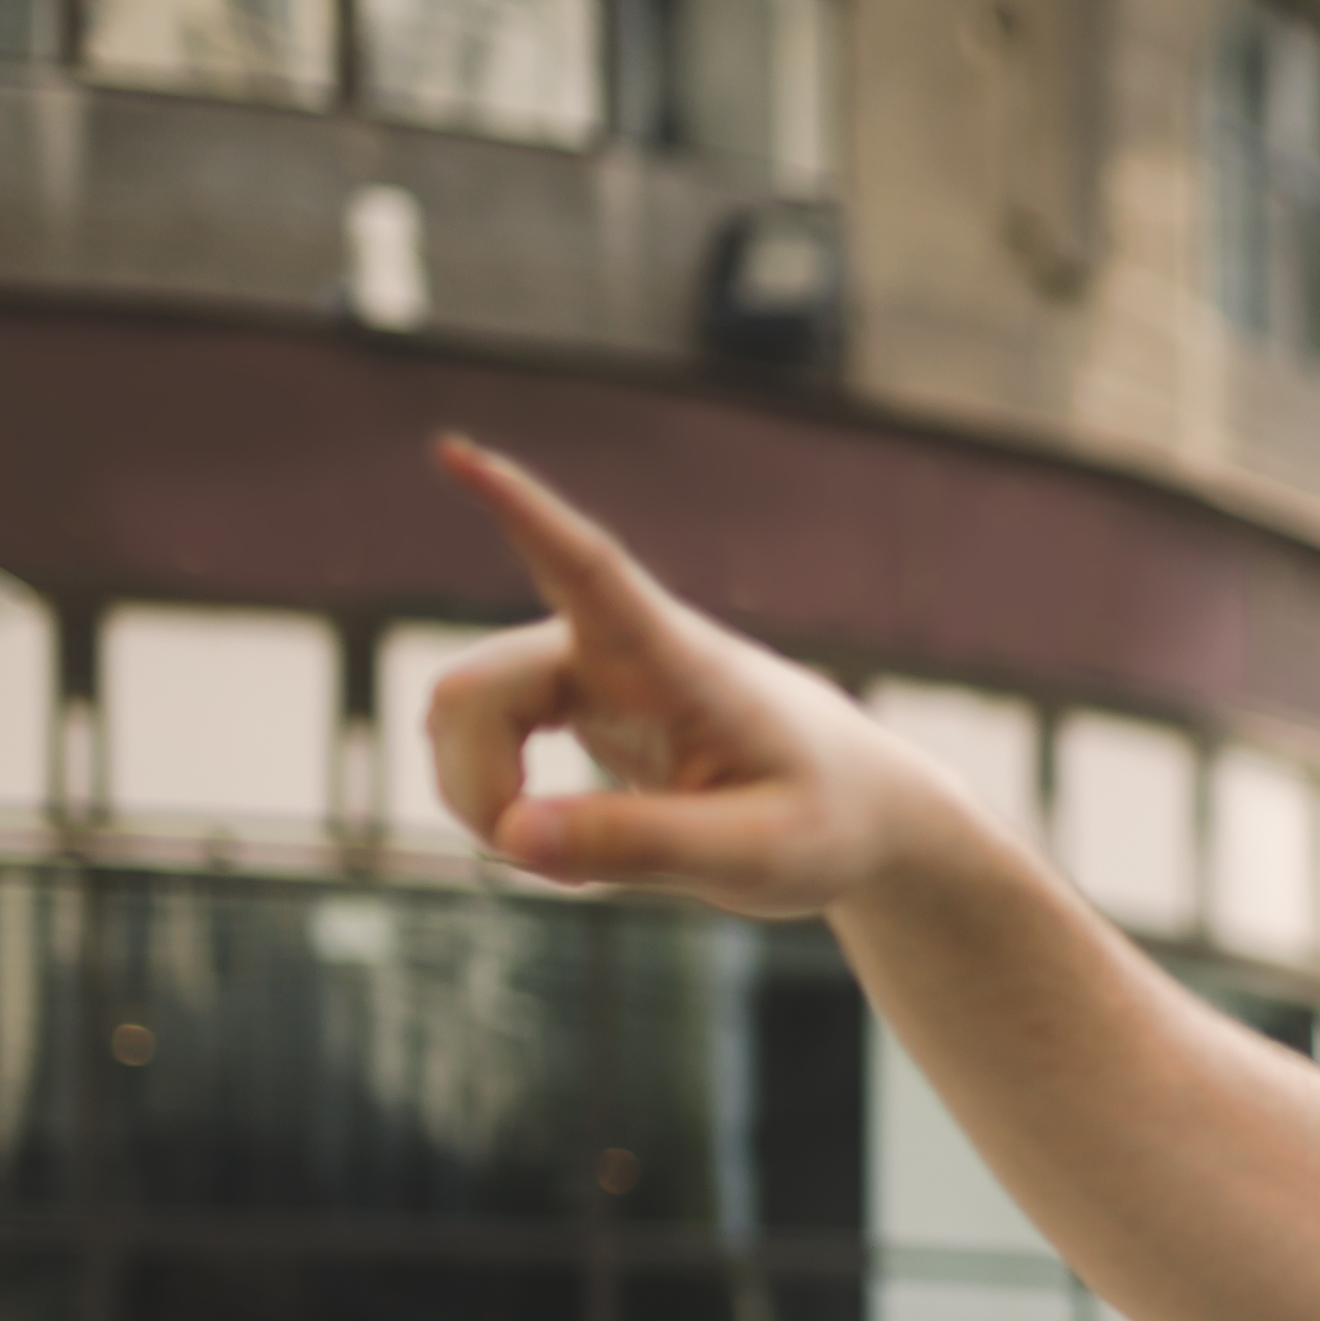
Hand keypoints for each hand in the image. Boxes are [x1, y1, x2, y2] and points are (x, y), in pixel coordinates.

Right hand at [421, 441, 992, 918]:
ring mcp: (591, 665)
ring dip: (484, 793)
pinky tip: (558, 842)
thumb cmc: (826, 824)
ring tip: (569, 868)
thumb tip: (513, 834)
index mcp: (683, 665)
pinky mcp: (576, 695)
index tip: (458, 452)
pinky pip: (483, 729)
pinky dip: (496, 793)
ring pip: (467, 709)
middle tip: (541, 868)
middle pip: (480, 689)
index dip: (522, 516)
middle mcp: (623, 646)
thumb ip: (642, 847)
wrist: (861, 811)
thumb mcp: (756, 859)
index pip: (593, 573)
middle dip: (475, 782)